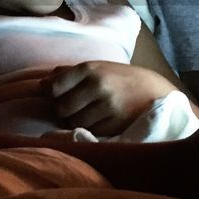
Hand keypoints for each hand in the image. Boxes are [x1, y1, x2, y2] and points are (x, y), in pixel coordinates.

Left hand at [44, 62, 176, 136]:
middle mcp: (97, 86)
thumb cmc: (121, 78)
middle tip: (72, 106)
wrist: (156, 92)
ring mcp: (106, 107)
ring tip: (86, 113)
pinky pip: (89, 131)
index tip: (57, 94)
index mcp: (90, 68)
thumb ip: (69, 73)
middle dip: (63, 110)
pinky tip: (98, 120)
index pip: (54, 87)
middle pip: (61, 108)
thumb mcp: (98, 67)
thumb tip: (42, 85)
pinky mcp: (114, 124)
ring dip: (75, 120)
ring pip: (74, 122)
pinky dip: (89, 128)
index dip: (52, 94)